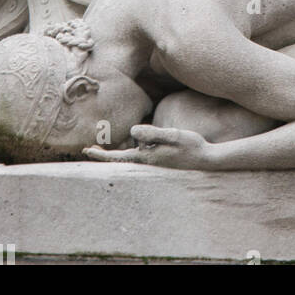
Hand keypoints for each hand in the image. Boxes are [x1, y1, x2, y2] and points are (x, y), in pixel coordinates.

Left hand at [83, 124, 213, 170]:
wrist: (207, 159)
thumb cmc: (191, 146)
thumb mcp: (173, 135)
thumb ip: (153, 133)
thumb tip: (132, 131)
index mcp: (147, 157)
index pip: (119, 157)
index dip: (102, 154)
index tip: (86, 151)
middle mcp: (148, 162)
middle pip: (121, 159)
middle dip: (105, 154)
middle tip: (88, 150)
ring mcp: (155, 162)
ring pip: (132, 156)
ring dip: (119, 152)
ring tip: (107, 147)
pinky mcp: (161, 160)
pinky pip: (141, 155)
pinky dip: (132, 151)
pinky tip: (135, 144)